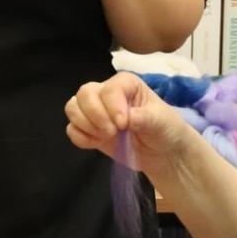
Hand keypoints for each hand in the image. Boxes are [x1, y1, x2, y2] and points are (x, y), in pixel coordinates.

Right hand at [65, 72, 193, 176]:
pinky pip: (72, 129)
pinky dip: (81, 137)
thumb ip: (144, 118)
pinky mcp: (90, 130)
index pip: (109, 89)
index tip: (124, 125)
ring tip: (105, 137)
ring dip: (85, 124)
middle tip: (112, 132)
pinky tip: (97, 143)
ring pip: (73, 108)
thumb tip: (127, 119)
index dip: (112, 107)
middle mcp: (107, 93)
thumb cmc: (164, 128)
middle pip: (84, 93)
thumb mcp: (160, 121)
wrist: (163, 153)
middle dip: (95, 115)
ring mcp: (96, 112)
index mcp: (126, 84)